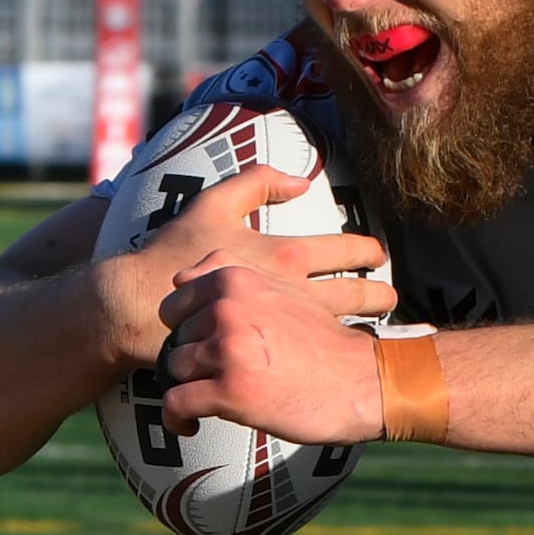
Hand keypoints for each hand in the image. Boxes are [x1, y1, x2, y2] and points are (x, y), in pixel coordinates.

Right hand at [97, 163, 384, 369]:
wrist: (141, 307)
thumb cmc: (175, 252)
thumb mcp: (212, 204)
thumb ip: (256, 182)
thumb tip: (301, 180)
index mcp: (288, 254)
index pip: (352, 252)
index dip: (373, 253)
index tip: (379, 257)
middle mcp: (297, 293)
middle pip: (362, 296)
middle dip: (384, 296)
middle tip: (392, 298)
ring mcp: (288, 327)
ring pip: (348, 327)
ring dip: (369, 324)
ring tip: (378, 323)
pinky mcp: (271, 354)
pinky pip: (317, 354)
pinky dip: (337, 351)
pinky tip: (344, 352)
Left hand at [156, 253, 391, 445]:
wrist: (365, 382)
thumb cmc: (325, 343)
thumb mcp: (285, 291)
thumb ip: (236, 278)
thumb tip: (181, 275)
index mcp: (237, 280)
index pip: (174, 302)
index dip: (185, 328)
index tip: (202, 345)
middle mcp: (227, 308)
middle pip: (175, 338)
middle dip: (192, 359)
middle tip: (219, 376)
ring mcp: (227, 349)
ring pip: (174, 369)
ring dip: (190, 388)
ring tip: (211, 400)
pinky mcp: (229, 390)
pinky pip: (176, 403)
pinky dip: (178, 418)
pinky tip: (192, 424)